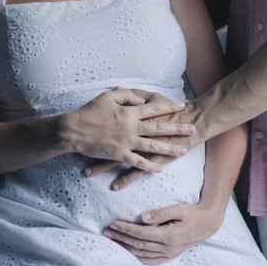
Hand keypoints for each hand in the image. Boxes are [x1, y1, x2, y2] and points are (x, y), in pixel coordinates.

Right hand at [58, 89, 193, 173]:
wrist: (74, 130)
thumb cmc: (90, 111)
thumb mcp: (107, 97)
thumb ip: (126, 96)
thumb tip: (141, 100)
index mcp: (128, 111)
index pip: (153, 108)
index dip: (168, 106)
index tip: (182, 105)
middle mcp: (130, 126)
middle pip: (158, 127)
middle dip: (177, 128)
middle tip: (192, 128)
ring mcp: (126, 141)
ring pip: (152, 146)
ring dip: (169, 149)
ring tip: (183, 150)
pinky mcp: (119, 154)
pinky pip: (137, 161)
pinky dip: (149, 166)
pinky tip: (160, 169)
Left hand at [104, 202, 224, 264]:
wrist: (208, 224)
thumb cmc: (193, 213)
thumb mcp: (178, 208)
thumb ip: (160, 213)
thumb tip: (142, 217)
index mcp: (168, 236)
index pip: (141, 233)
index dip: (126, 229)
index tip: (113, 224)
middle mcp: (167, 248)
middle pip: (138, 244)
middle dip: (121, 238)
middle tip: (107, 232)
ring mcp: (169, 253)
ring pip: (142, 254)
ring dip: (126, 248)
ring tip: (113, 241)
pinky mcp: (170, 255)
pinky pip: (151, 260)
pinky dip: (138, 258)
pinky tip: (129, 254)